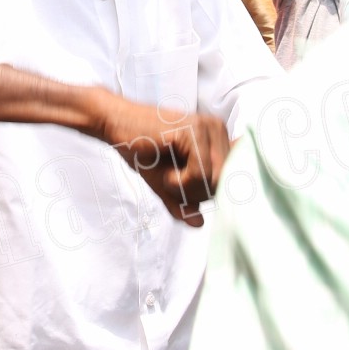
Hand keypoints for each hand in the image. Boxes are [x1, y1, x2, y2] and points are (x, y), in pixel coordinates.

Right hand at [92, 95, 230, 225]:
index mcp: (218, 139)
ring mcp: (209, 127)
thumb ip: (183, 203)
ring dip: (187, 190)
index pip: (231, 180)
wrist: (116, 125)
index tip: (186, 190)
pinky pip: (200, 174)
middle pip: (225, 183)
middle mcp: (219, 129)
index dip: (208, 194)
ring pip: (215, 180)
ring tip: (168, 177)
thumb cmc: (143, 151)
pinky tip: (166, 173)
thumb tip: (199, 224)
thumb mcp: (166, 185)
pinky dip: (180, 183)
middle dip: (197, 195)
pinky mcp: (195, 130)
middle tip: (172, 184)